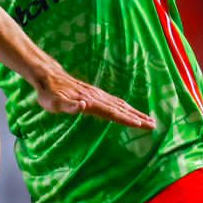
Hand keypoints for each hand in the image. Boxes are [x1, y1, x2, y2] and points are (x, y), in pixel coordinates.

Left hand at [35, 67, 155, 129]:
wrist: (49, 77)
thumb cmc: (50, 94)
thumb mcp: (54, 103)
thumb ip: (69, 106)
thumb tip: (82, 106)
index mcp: (90, 103)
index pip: (112, 113)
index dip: (126, 119)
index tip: (140, 124)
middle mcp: (97, 98)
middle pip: (121, 109)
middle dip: (137, 117)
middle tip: (153, 124)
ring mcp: (97, 95)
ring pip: (120, 105)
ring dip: (135, 112)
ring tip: (148, 119)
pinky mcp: (95, 94)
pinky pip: (114, 101)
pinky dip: (125, 107)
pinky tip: (130, 110)